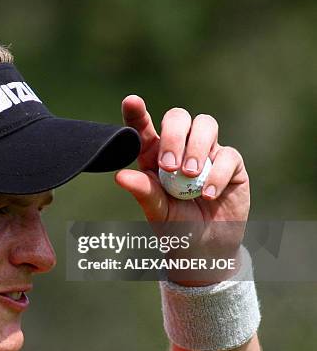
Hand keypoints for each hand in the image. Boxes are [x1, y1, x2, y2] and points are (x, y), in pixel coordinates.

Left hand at [115, 95, 250, 283]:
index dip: (137, 112)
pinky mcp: (231, 164)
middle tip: (169, 165)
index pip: (143, 127)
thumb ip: (143, 191)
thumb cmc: (174, 226)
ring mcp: (207, 152)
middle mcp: (180, 147)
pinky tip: (207, 195)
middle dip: (173, 135)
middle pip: (178, 117)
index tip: (131, 102)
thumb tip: (120, 176)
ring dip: (196, 147)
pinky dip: (217, 174)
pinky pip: (228, 155)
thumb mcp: (155, 210)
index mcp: (153, 154)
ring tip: (190, 175)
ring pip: (205, 125)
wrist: (205, 248)